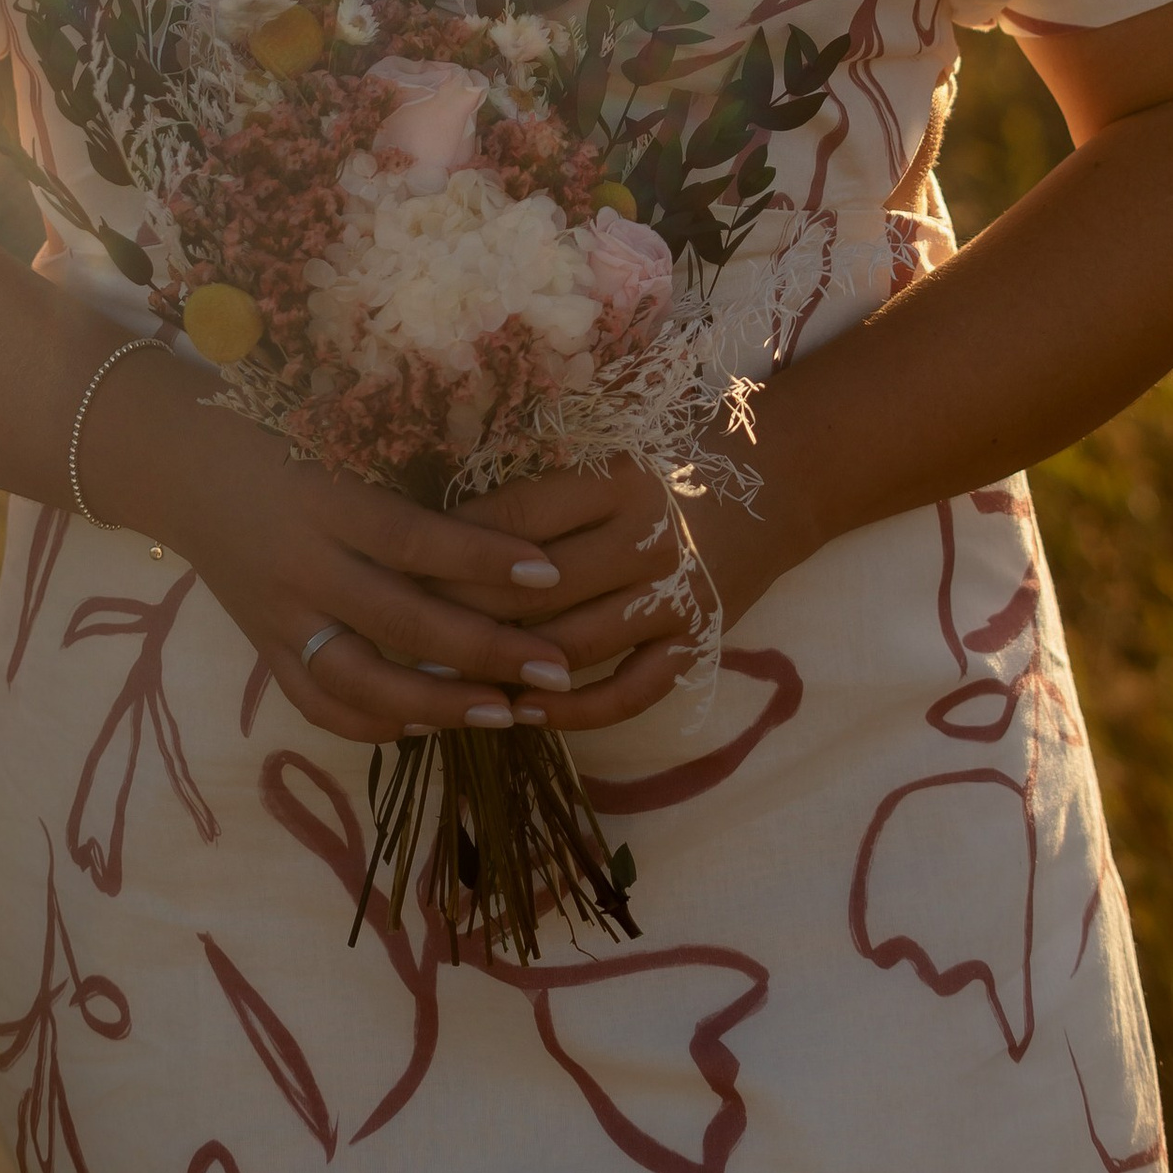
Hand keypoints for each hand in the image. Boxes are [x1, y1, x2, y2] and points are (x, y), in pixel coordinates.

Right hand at [87, 348, 572, 746]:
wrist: (176, 466)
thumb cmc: (276, 433)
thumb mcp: (336, 440)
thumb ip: (402, 482)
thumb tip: (507, 510)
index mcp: (323, 500)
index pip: (414, 540)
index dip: (483, 560)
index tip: (550, 572)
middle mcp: (300, 565)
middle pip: (401, 622)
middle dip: (485, 651)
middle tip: (554, 667)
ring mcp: (277, 617)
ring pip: (362, 681)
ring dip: (440, 705)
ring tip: (506, 712)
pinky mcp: (263, 649)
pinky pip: (319, 702)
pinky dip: (375, 723)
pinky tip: (429, 726)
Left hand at [421, 453, 772, 734]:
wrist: (770, 488)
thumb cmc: (663, 469)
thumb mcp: (606, 459)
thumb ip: (540, 495)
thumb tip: (438, 533)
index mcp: (619, 477)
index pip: (518, 517)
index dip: (456, 546)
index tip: (403, 565)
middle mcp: (650, 536)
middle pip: (538, 589)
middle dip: (464, 617)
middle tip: (403, 636)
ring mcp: (676, 596)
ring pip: (574, 645)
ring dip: (508, 669)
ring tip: (446, 682)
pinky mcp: (696, 644)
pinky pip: (629, 693)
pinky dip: (574, 710)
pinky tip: (525, 712)